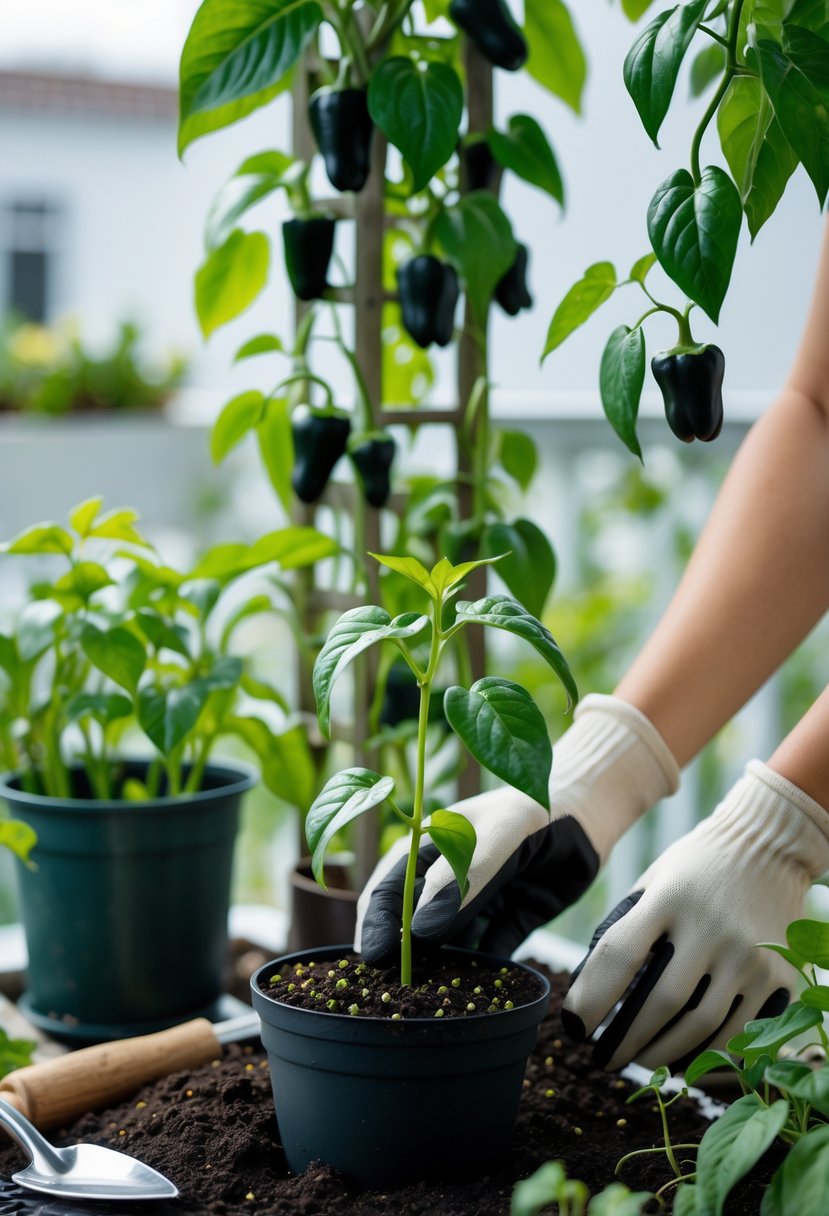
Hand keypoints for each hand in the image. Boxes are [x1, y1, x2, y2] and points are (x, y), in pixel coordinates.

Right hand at [356, 694, 678, 965]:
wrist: (588, 814)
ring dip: (439, 968)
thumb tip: (420, 933)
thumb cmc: (534, 809)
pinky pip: (489, 953)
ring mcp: (478, 901)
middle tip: (393, 991)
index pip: (390, 889)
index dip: (377, 924)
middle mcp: (448, 878)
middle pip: (413, 922)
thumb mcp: (497, 836)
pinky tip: (478, 993)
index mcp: (429, 848)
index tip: (374, 959)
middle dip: (403, 954)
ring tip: (429, 999)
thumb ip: (462, 880)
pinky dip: (483, 973)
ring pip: (449, 943)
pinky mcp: (509, 921)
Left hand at [562, 761, 828, 1071]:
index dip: (591, 998)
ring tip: (642, 1062)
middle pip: (661, 1003)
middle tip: (605, 1060)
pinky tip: (687, 1062)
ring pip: (702, 1028)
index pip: (620, 956)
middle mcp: (711, 928)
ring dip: (666, 1055)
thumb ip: (625, 926)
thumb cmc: (695, 866)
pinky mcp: (779, 975)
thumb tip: (590, 987)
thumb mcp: (653, 880)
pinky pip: (741, 1032)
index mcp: (669, 898)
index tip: (575, 1027)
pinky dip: (710, 1056)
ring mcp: (749, 955)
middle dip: (626, 1041)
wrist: (768, 845)